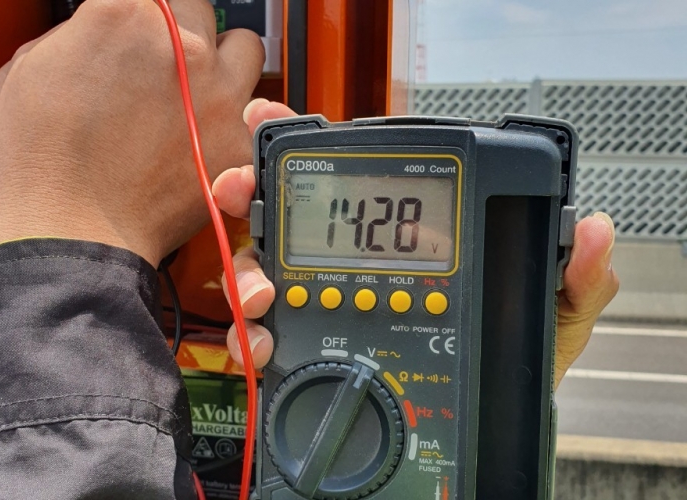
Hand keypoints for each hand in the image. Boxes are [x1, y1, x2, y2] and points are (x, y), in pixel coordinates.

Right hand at [0, 0, 264, 267]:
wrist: (74, 229)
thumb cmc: (47, 161)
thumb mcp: (40, 66)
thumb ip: (91, 32)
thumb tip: (116, 25)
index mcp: (129, 16)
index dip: (149, 14)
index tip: (150, 28)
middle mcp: (184, 48)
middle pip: (201, 13)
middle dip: (184, 34)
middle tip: (166, 65)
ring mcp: (219, 95)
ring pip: (246, 48)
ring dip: (224, 62)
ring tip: (200, 90)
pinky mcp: (239, 141)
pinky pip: (255, 111)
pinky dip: (236, 117)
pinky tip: (208, 133)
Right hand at [214, 100, 619, 378]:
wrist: (495, 424)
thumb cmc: (522, 362)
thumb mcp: (554, 313)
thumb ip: (577, 275)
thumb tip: (593, 230)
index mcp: (410, 239)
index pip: (356, 183)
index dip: (306, 145)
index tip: (267, 124)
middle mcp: (359, 264)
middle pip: (290, 218)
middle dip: (252, 196)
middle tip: (238, 192)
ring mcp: (331, 305)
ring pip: (267, 273)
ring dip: (249, 274)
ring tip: (265, 294)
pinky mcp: (315, 350)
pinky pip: (270, 334)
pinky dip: (254, 334)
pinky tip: (264, 341)